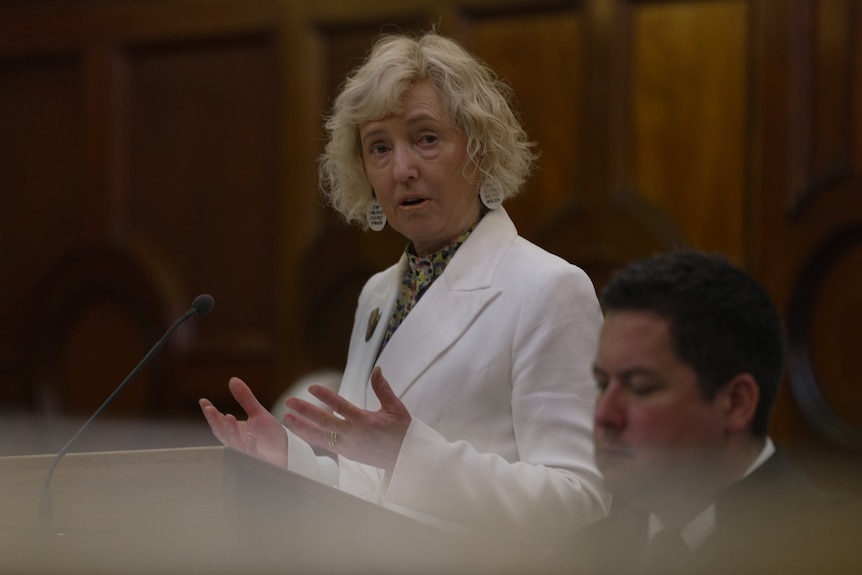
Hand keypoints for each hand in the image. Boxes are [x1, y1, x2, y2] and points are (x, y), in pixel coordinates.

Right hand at [199, 377, 287, 467]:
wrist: (286, 457)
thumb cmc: (269, 439)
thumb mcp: (258, 414)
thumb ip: (245, 400)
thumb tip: (233, 380)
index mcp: (236, 433)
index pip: (221, 423)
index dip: (211, 413)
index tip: (203, 401)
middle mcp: (239, 444)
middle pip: (224, 434)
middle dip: (216, 422)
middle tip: (209, 409)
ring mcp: (249, 454)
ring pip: (237, 445)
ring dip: (232, 432)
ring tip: (228, 417)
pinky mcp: (261, 462)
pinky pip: (254, 455)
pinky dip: (250, 446)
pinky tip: (249, 436)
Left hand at [282, 367, 410, 471]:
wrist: (407, 459)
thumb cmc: (403, 432)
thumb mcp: (395, 407)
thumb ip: (382, 388)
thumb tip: (376, 369)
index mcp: (365, 421)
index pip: (341, 406)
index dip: (325, 396)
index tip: (311, 387)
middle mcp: (353, 435)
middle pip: (324, 422)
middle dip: (305, 411)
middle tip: (289, 402)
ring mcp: (348, 446)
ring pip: (320, 437)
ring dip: (302, 427)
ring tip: (287, 419)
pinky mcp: (347, 454)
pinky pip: (325, 445)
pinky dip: (312, 438)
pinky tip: (301, 431)